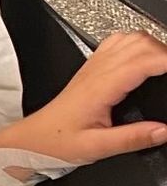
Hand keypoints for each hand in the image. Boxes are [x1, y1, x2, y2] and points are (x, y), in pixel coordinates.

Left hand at [4, 30, 166, 164]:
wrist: (32, 139)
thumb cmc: (56, 141)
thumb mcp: (97, 148)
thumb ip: (133, 139)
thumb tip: (165, 131)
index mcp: (100, 87)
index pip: (142, 61)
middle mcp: (96, 71)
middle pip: (140, 42)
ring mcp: (92, 67)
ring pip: (128, 38)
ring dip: (154, 45)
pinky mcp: (90, 69)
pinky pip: (116, 44)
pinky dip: (137, 44)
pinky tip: (145, 58)